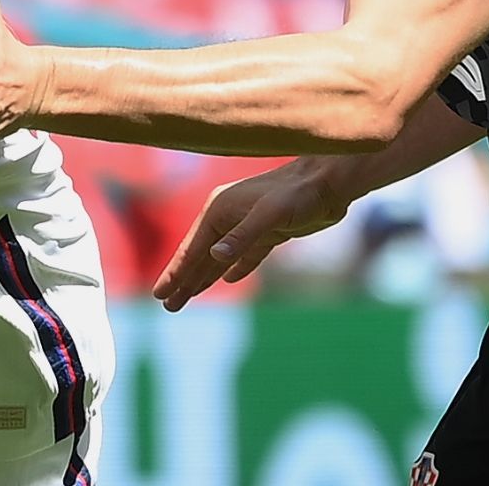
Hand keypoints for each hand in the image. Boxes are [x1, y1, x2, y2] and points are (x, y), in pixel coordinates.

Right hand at [152, 160, 348, 311]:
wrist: (329, 182)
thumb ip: (242, 237)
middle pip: (201, 256)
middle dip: (184, 280)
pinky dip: (235, 268)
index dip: (175, 273)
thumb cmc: (298, 194)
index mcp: (220, 210)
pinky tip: (227, 279)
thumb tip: (215, 257)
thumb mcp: (270, 215)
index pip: (192, 249)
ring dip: (204, 277)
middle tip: (168, 306)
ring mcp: (248, 225)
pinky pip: (245, 255)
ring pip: (220, 258)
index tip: (159, 294)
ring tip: (187, 297)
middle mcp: (229, 217)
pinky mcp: (268, 232)